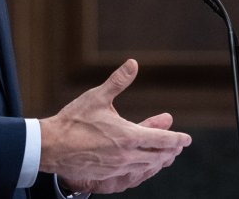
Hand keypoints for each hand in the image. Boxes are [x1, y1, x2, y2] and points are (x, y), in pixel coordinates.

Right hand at [40, 59, 191, 193]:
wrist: (52, 146)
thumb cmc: (73, 121)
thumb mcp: (97, 97)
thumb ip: (118, 81)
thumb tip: (133, 63)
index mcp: (129, 136)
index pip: (162, 140)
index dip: (177, 139)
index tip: (186, 139)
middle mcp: (127, 155)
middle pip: (158, 156)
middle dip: (171, 151)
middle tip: (178, 147)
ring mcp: (118, 167)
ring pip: (146, 167)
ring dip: (158, 160)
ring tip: (163, 156)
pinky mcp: (107, 175)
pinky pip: (133, 174)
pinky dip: (143, 168)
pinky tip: (140, 164)